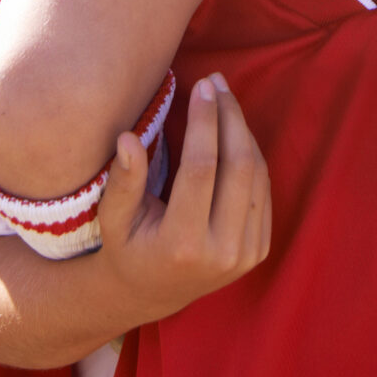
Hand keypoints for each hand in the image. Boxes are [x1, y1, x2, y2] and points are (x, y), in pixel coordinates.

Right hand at [98, 73, 270, 323]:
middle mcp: (222, 253)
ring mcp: (246, 255)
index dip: (205, 121)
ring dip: (243, 130)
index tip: (202, 86)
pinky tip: (233, 130)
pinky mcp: (259, 250)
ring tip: (224, 99)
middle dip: (230, 116)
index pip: (202, 168)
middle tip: (217, 82)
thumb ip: (122, 181)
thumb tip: (128, 138)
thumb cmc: (126, 248)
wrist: (152, 294)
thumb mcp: (113, 220)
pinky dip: (251, 154)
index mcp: (183, 244)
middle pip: (238, 167)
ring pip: (257, 175)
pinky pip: (263, 191)